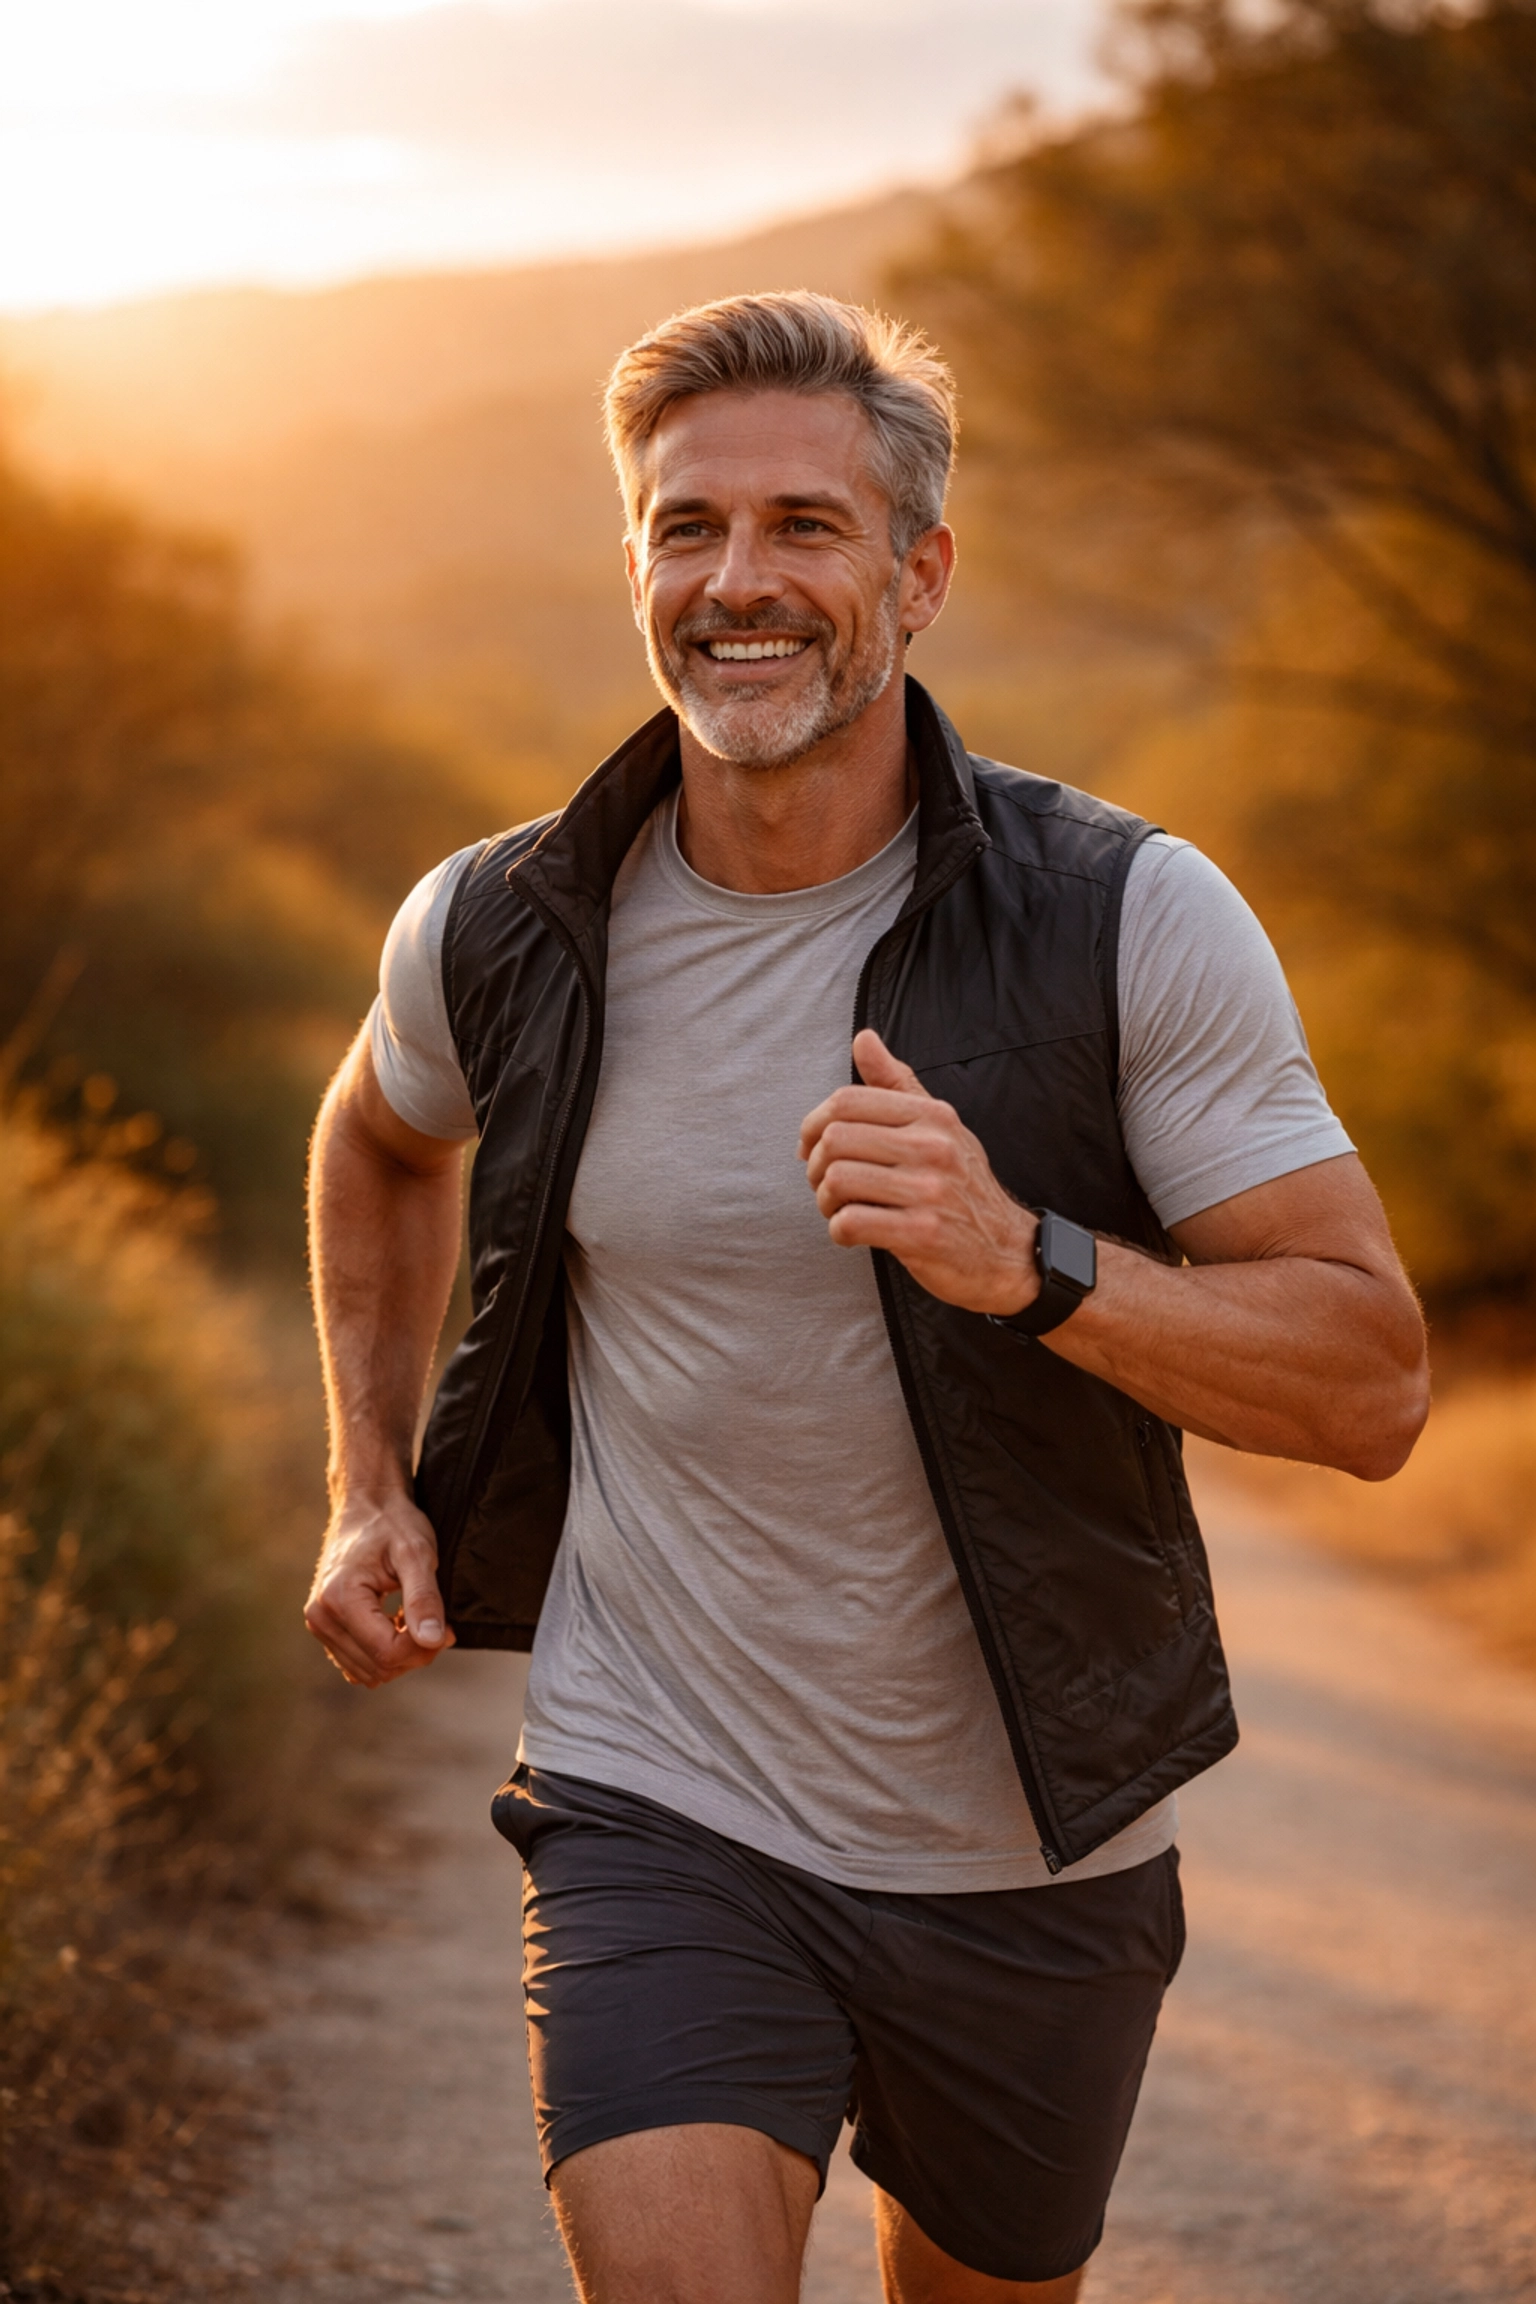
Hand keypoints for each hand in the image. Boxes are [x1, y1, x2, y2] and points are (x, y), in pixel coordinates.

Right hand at [304, 1493, 455, 1688]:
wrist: (366, 1504)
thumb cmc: (393, 1523)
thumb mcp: (417, 1553)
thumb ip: (424, 1598)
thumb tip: (433, 1641)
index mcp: (340, 1599)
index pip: (388, 1654)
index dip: (424, 1648)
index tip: (446, 1625)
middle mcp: (321, 1617)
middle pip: (378, 1668)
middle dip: (414, 1653)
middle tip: (436, 1621)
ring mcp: (319, 1625)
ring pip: (369, 1672)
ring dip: (399, 1655)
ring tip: (414, 1618)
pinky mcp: (325, 1628)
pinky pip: (357, 1663)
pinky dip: (383, 1653)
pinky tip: (397, 1623)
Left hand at [799, 1029, 1038, 1314]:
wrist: (1007, 1250)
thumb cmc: (961, 1186)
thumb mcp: (938, 1126)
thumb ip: (896, 1083)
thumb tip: (863, 1038)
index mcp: (932, 1115)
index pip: (848, 1101)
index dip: (813, 1124)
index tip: (810, 1147)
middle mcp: (932, 1147)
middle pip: (835, 1140)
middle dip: (816, 1166)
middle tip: (826, 1184)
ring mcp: (929, 1191)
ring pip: (838, 1180)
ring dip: (825, 1200)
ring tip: (839, 1208)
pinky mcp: (922, 1233)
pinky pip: (851, 1223)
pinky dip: (839, 1230)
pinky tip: (853, 1232)